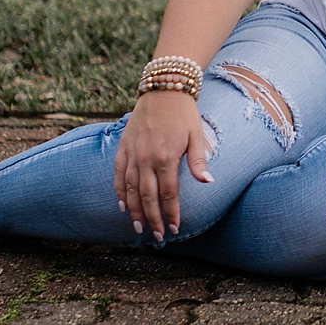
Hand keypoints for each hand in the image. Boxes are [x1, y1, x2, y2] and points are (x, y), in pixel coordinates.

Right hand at [112, 89, 210, 241]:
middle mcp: (146, 158)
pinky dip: (118, 191)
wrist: (163, 88)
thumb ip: (199, 160)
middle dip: (152, 218)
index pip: (168, 193)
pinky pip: (118, 174)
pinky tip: (122, 205)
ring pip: (129, 189)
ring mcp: (132, 153)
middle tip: (156, 236)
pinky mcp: (123, 147)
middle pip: (147, 196)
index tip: (174, 228)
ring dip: (134, 210)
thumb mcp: (197, 135)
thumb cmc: (184, 113)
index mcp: (166, 157)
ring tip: (138, 228)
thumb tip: (208, 182)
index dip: (171, 213)